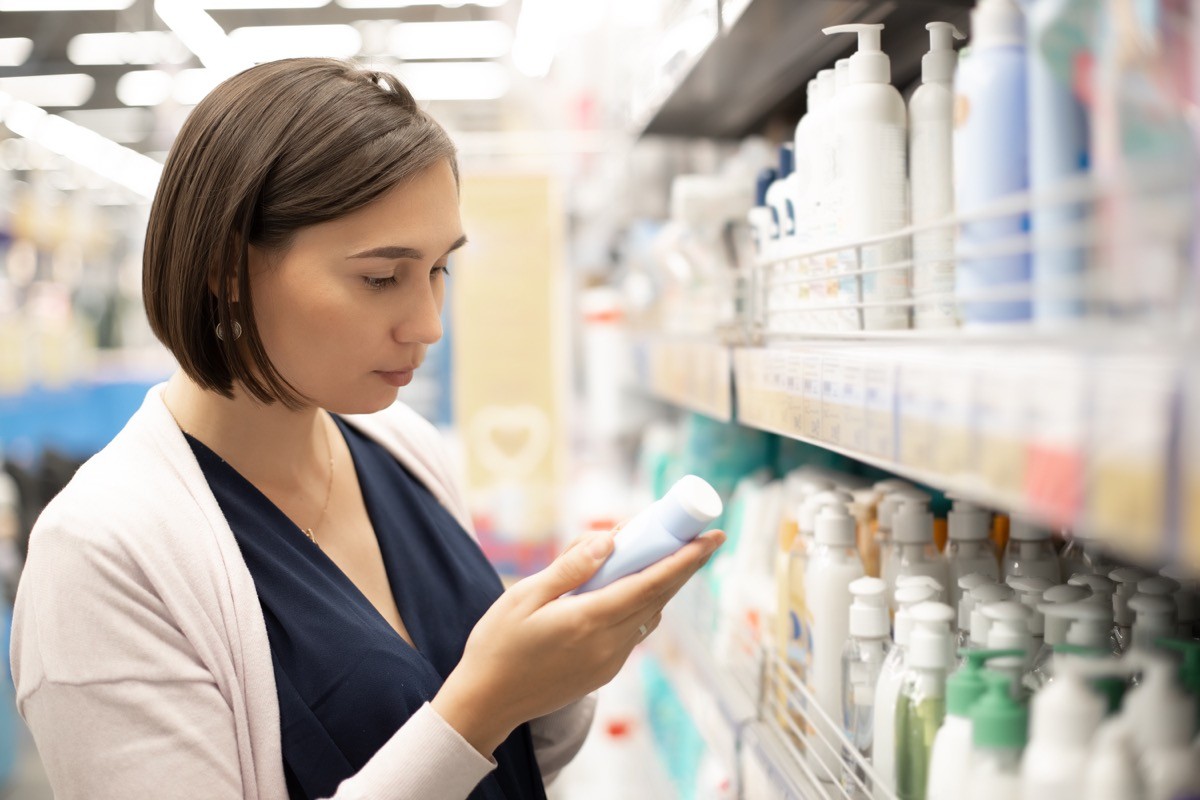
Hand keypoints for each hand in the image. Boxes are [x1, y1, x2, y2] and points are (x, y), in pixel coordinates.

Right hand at [432, 527, 724, 755]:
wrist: (486, 703)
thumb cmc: (498, 645)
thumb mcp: (525, 596)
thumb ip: (570, 567)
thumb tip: (610, 539)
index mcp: (589, 621)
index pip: (652, 584)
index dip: (686, 559)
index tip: (712, 536)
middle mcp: (609, 645)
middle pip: (659, 597)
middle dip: (683, 565)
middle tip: (699, 535)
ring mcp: (609, 662)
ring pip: (649, 615)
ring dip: (661, 584)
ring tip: (664, 553)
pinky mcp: (604, 672)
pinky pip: (634, 630)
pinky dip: (641, 603)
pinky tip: (630, 585)